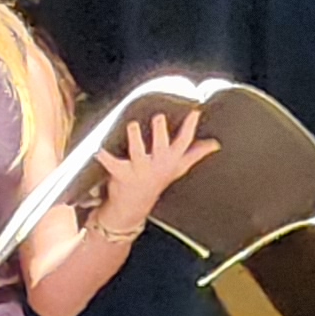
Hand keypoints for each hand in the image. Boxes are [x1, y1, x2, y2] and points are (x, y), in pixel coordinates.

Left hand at [88, 108, 214, 235]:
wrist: (134, 204)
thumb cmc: (157, 179)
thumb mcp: (178, 168)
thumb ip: (195, 154)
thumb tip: (215, 144)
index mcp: (171, 161)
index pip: (184, 143)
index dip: (189, 127)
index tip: (194, 112)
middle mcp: (156, 164)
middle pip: (161, 147)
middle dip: (160, 132)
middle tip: (159, 116)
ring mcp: (138, 169)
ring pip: (137, 152)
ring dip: (134, 138)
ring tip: (132, 125)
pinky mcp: (120, 173)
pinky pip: (111, 163)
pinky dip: (105, 156)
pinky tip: (99, 148)